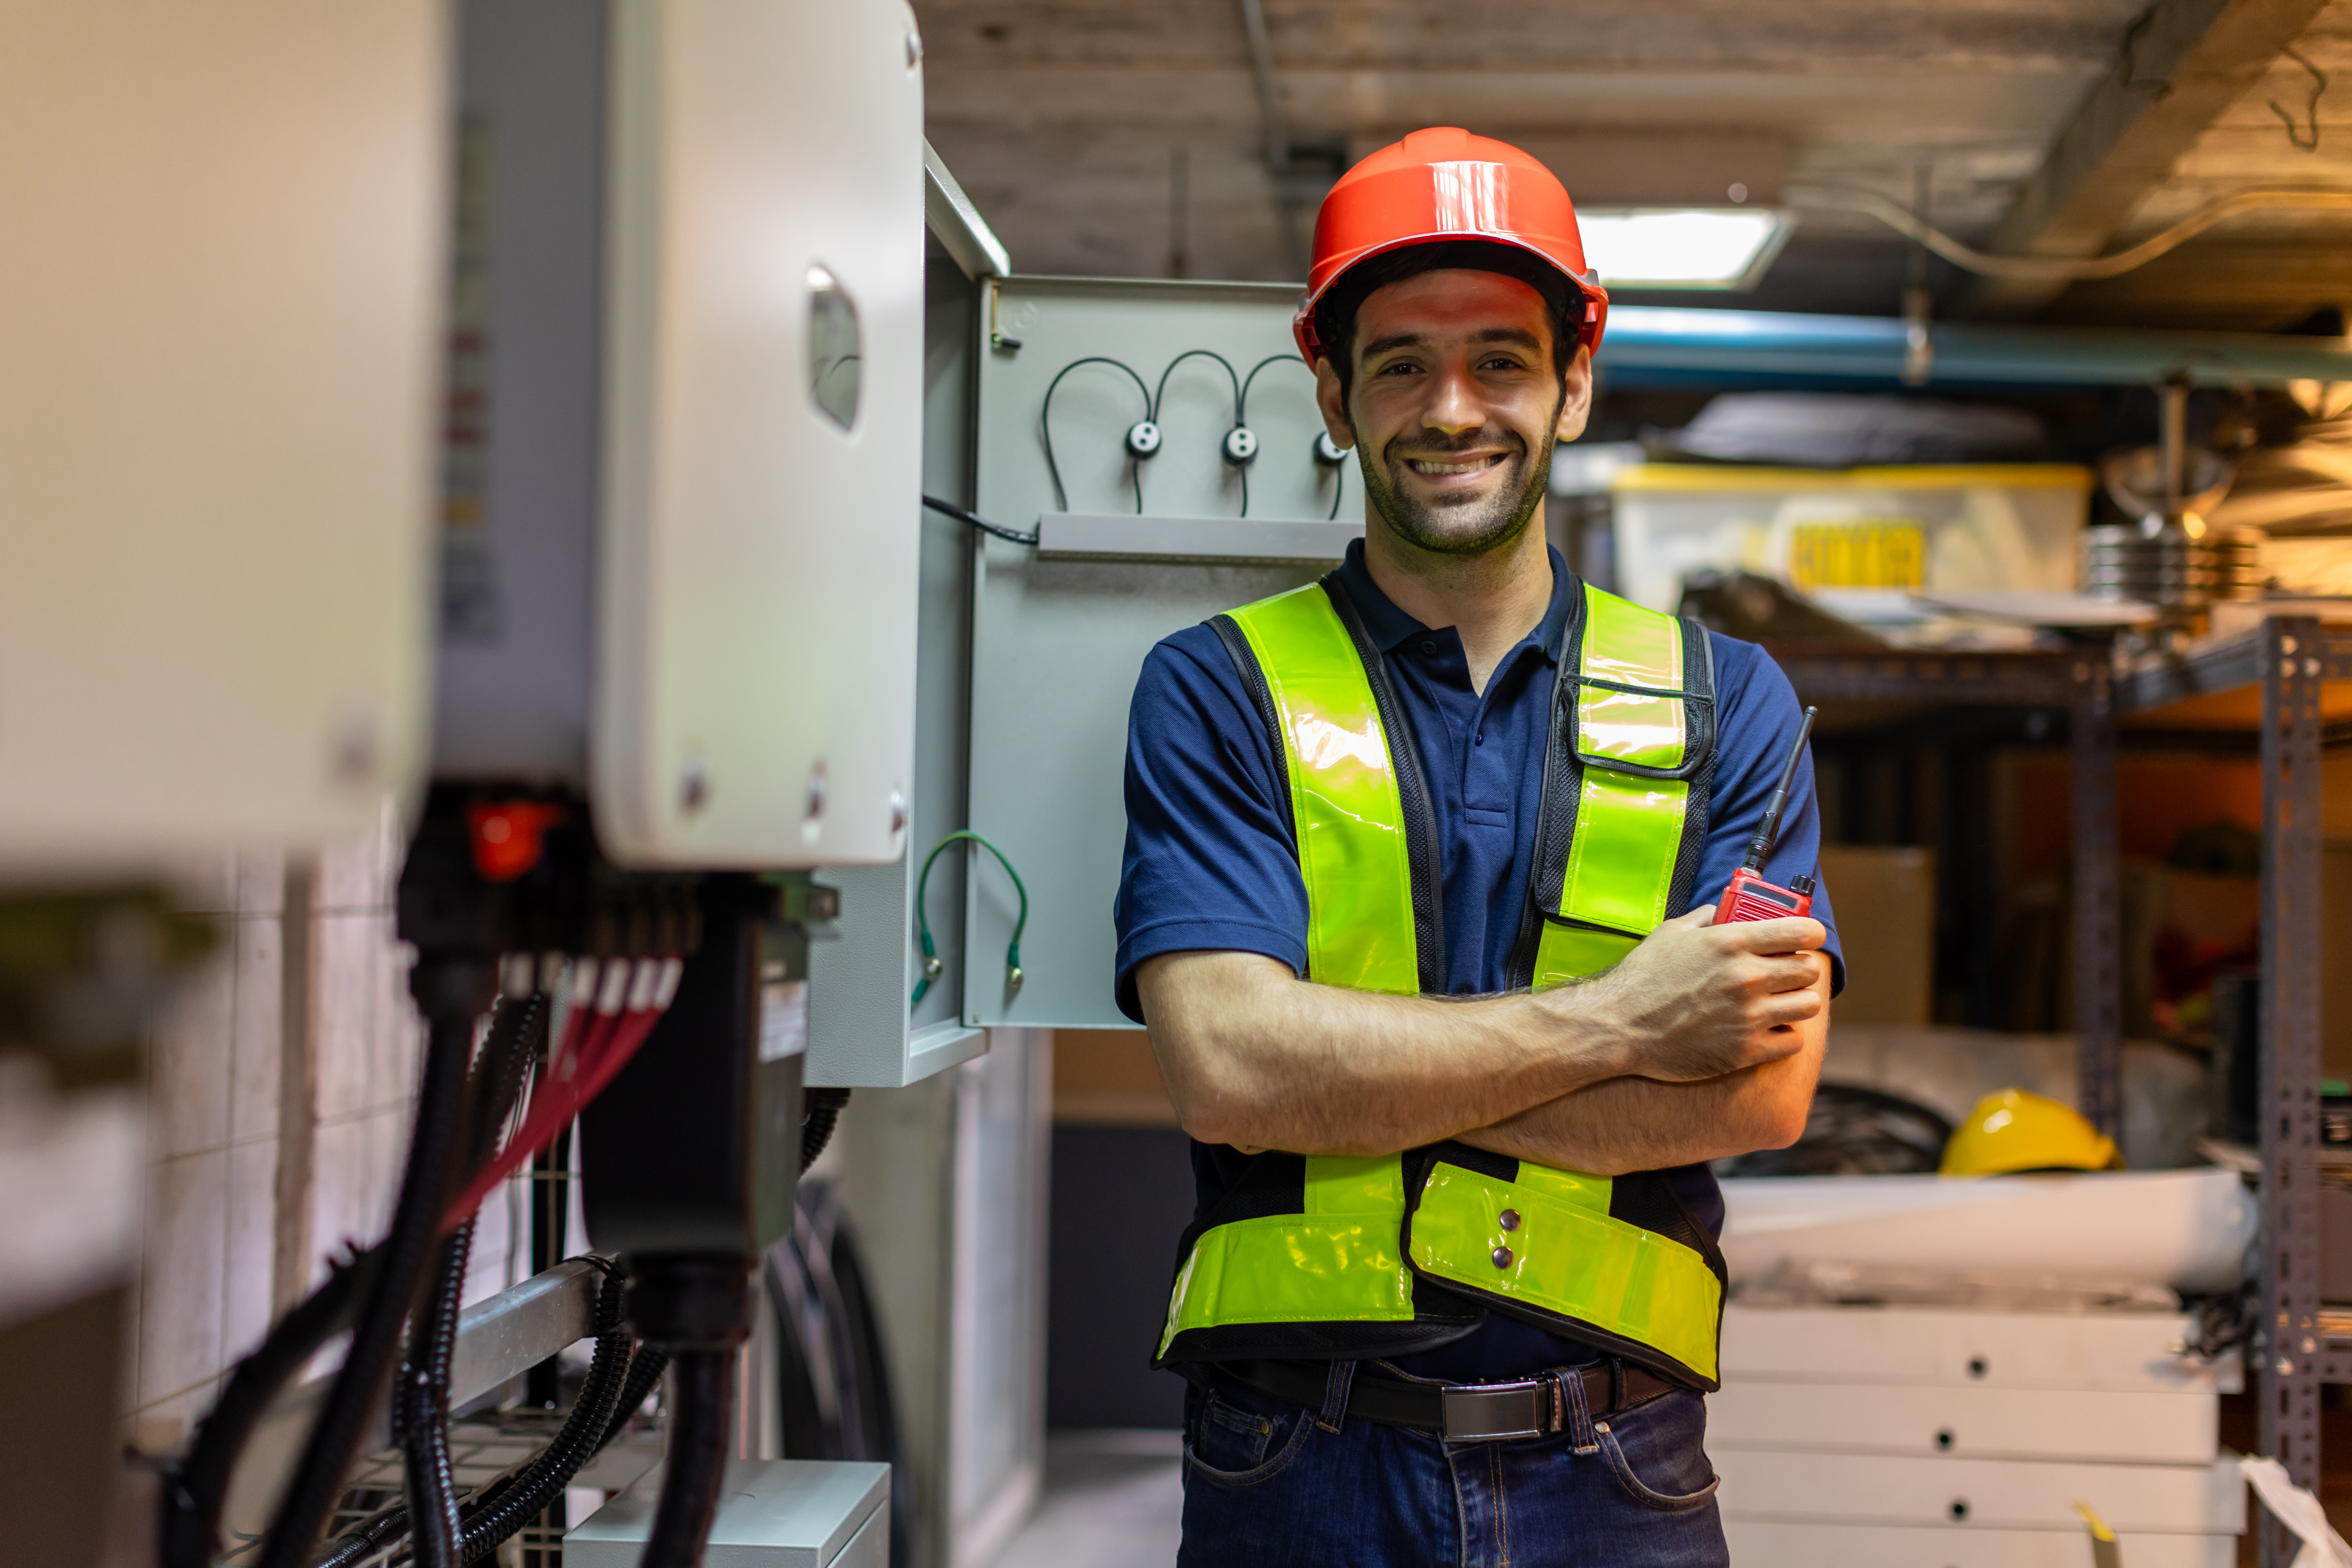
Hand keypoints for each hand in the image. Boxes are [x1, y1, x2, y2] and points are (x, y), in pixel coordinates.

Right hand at [1554, 906, 1825, 1082]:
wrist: (1619, 1027)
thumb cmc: (1642, 978)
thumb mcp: (1670, 934)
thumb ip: (1705, 918)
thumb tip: (1724, 910)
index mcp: (1731, 941)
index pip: (1802, 931)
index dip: (1810, 934)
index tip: (1806, 939)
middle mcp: (1746, 976)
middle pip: (1809, 970)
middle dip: (1799, 970)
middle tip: (1783, 975)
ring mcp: (1748, 1015)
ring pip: (1808, 1005)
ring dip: (1796, 1003)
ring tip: (1778, 1003)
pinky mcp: (1745, 1050)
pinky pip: (1792, 1041)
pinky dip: (1784, 1035)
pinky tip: (1766, 1030)